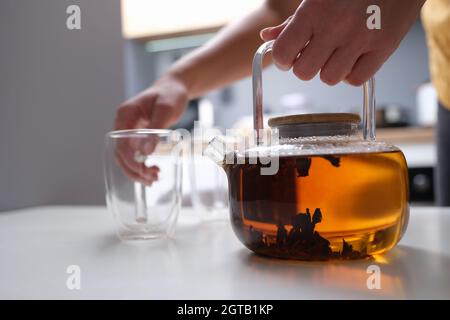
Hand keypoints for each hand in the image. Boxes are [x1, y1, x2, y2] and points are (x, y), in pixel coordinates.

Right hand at [114, 74, 187, 184]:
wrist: (175, 88)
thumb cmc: (171, 94)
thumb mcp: (165, 110)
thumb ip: (155, 129)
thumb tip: (145, 152)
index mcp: (125, 115)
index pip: (120, 143)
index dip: (130, 160)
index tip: (144, 171)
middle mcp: (123, 124)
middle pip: (121, 153)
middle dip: (134, 170)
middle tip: (152, 179)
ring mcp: (130, 131)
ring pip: (126, 157)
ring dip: (137, 171)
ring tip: (153, 180)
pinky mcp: (138, 136)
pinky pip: (135, 154)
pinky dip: (142, 165)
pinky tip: (153, 172)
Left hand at [260, 0, 424, 85]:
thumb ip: (291, 21)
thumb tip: (268, 38)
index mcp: (313, 12)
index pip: (283, 54)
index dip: (284, 59)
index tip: (290, 55)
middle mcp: (335, 27)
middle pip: (304, 73)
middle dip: (306, 66)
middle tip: (315, 54)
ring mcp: (361, 39)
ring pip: (329, 79)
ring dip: (330, 70)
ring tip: (338, 53)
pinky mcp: (384, 48)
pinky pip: (356, 80)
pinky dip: (352, 73)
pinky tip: (355, 57)